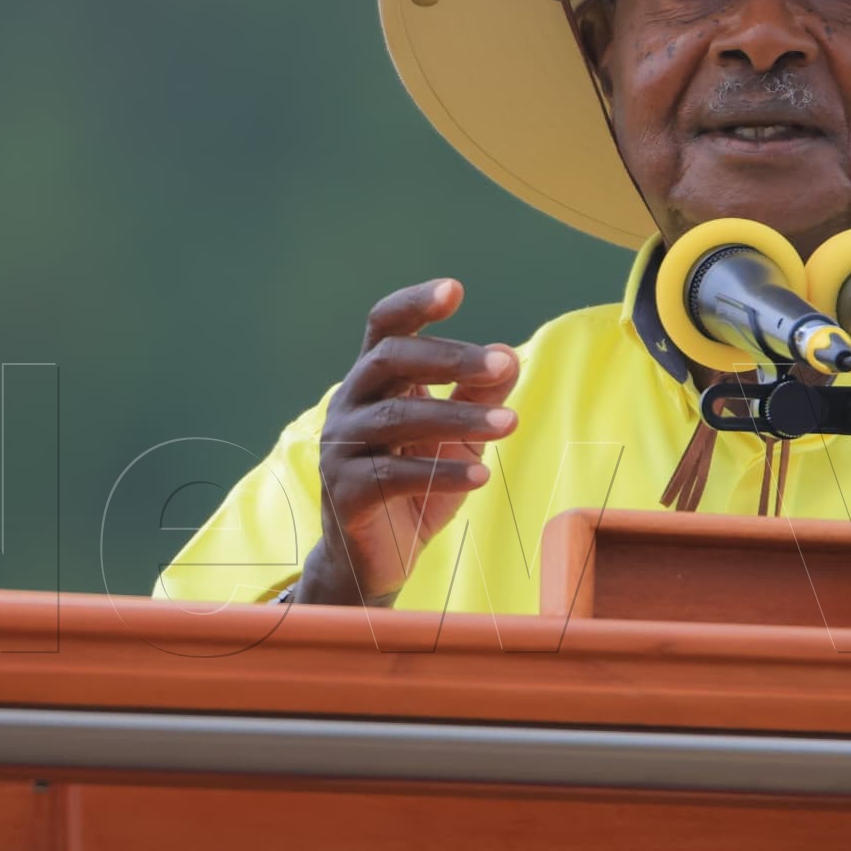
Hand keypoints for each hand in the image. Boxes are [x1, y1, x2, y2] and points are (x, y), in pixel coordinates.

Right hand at [295, 279, 518, 607]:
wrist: (378, 560)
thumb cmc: (416, 488)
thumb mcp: (457, 439)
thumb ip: (476, 396)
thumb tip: (508, 355)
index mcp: (374, 383)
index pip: (384, 328)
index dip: (414, 305)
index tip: (455, 289)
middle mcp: (350, 405)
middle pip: (390, 360)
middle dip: (449, 357)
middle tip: (502, 363)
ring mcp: (341, 448)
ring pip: (397, 418)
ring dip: (459, 417)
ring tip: (509, 423)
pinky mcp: (346, 492)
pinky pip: (393, 475)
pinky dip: (440, 474)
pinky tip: (482, 478)